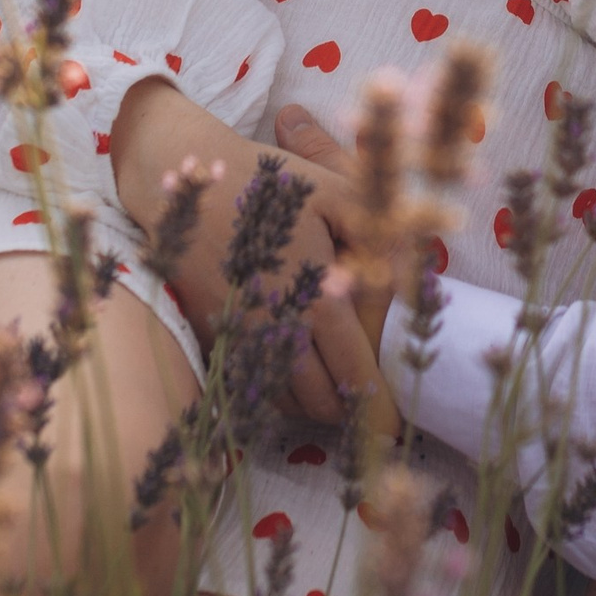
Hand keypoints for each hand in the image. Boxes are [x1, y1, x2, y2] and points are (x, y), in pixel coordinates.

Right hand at [111, 80, 379, 422]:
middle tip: (362, 408)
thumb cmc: (268, 182)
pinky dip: (271, 391)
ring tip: (329, 398)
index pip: (352, 368)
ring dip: (307, 405)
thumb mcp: (334, 191)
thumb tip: (412, 269)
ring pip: (279, 397)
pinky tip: (288, 380)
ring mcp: (239, 334)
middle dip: (343, 409)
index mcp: (314, 298)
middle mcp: (276, 327)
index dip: (374, 399)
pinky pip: (246, 380)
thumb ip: (377, 232)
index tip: (391, 417)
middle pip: (317, 397)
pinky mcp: (211, 331)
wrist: (183, 178)